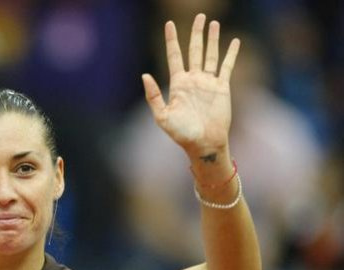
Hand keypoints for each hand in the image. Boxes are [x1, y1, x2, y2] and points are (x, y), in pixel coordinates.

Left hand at [142, 14, 239, 158]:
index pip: (174, 55)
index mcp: (177, 84)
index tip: (169, 23)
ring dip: (212, 39)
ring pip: (210, 54)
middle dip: (195, 33)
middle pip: (194, 50)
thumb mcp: (162, 116)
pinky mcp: (222, 88)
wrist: (203, 144)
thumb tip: (144, 75)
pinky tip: (234, 41)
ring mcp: (208, 82)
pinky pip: (227, 66)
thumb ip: (154, 95)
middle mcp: (193, 80)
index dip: (171, 39)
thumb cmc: (181, 133)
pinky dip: (231, 53)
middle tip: (199, 16)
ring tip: (213, 23)